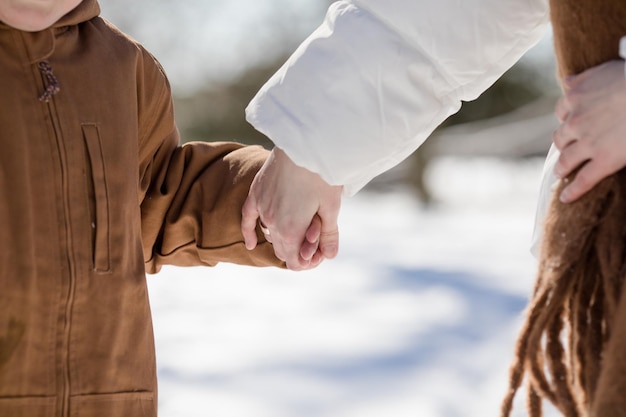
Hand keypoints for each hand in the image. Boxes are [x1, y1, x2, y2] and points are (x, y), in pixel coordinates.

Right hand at [241, 147, 342, 269]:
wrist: (304, 142)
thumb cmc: (322, 174)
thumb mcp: (331, 206)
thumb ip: (328, 234)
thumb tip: (329, 256)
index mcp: (290, 230)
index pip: (294, 262)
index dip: (308, 264)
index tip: (319, 255)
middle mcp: (271, 222)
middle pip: (282, 250)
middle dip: (297, 253)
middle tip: (314, 245)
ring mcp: (261, 207)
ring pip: (269, 235)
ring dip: (283, 239)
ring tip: (300, 232)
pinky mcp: (256, 192)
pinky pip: (247, 218)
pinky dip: (250, 232)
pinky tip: (251, 244)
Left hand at [552, 60, 625, 202]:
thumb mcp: (605, 70)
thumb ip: (584, 77)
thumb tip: (566, 80)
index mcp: (575, 97)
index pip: (562, 111)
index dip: (566, 118)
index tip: (569, 124)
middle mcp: (575, 120)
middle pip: (561, 136)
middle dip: (563, 143)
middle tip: (566, 150)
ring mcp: (588, 142)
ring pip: (566, 159)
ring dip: (562, 167)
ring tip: (560, 173)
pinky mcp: (604, 160)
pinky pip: (583, 179)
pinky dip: (573, 191)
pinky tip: (565, 198)